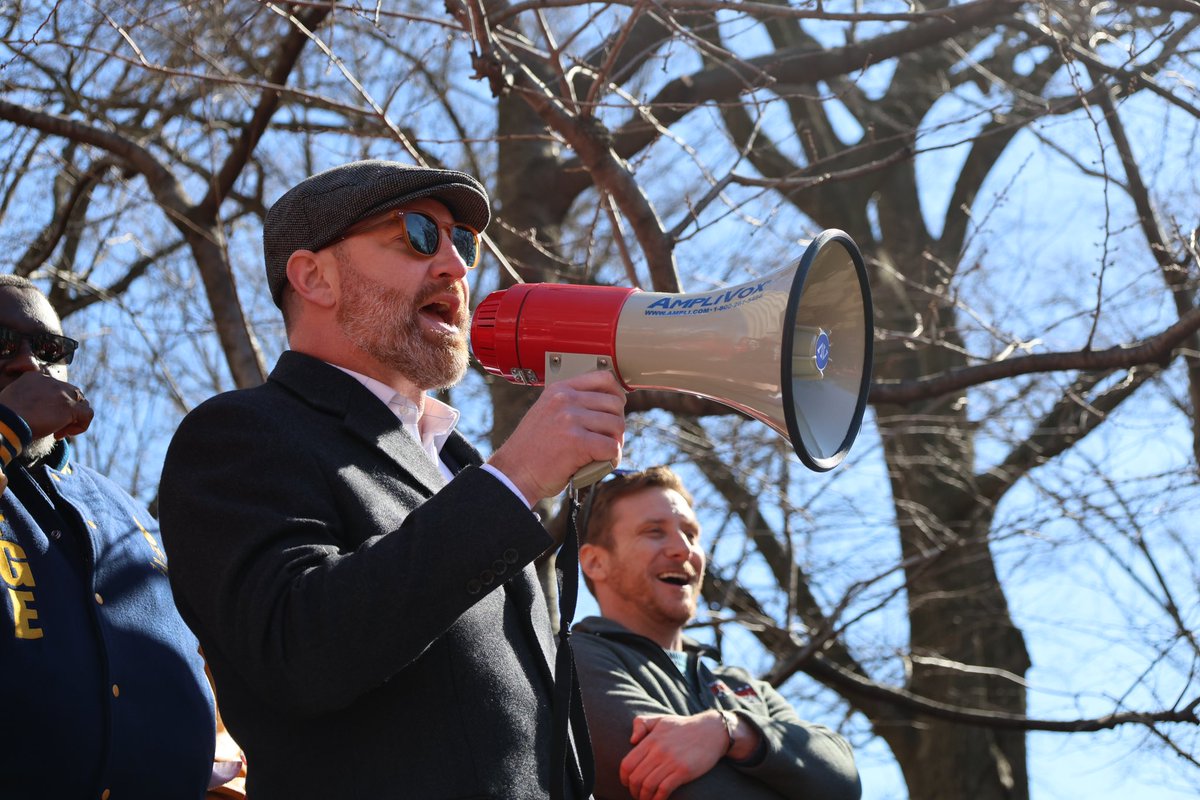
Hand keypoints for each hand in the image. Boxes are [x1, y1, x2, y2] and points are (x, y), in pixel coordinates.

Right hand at [0, 371, 93, 440]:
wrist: (5, 422)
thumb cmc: (6, 417)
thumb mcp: (16, 401)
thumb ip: (30, 399)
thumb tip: (39, 411)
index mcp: (34, 377)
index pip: (56, 387)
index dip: (55, 403)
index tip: (43, 416)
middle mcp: (50, 381)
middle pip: (71, 393)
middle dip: (67, 410)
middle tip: (55, 426)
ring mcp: (61, 392)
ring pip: (81, 402)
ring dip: (73, 418)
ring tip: (60, 431)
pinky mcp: (69, 406)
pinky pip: (87, 414)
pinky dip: (82, 425)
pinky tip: (66, 434)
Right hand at [487, 369, 624, 503]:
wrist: (514, 473)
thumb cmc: (532, 449)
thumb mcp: (547, 412)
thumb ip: (570, 405)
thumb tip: (606, 404)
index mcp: (559, 389)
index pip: (603, 378)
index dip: (617, 395)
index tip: (615, 410)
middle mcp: (565, 400)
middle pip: (615, 404)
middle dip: (617, 424)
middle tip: (608, 439)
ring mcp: (570, 419)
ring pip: (617, 425)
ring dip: (616, 442)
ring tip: (604, 453)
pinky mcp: (577, 442)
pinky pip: (612, 447)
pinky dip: (613, 459)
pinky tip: (603, 463)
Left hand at [618, 712, 728, 799]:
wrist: (711, 731)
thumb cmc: (683, 727)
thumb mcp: (660, 719)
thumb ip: (641, 723)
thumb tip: (631, 741)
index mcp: (651, 739)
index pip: (627, 763)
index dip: (624, 778)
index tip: (627, 783)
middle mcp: (658, 751)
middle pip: (636, 777)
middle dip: (633, 790)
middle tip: (636, 794)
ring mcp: (671, 761)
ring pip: (648, 786)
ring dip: (644, 797)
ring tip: (646, 799)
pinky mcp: (683, 771)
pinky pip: (664, 790)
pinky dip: (657, 799)